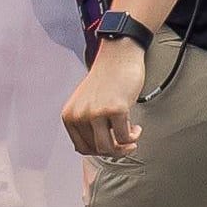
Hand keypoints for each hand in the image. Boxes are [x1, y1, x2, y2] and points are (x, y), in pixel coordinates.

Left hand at [61, 42, 145, 156]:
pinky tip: (136, 128)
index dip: (99, 151)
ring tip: (131, 137)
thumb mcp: (87, 102)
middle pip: (96, 150)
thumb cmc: (107, 77)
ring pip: (109, 148)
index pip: (81, 147)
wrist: (119, 55)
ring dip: (123, 148)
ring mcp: (96, 113)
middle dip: (114, 151)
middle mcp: (79, 115)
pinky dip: (133, 137)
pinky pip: (124, 137)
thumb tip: (99, 147)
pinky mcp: (115, 109)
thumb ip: (87, 122)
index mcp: (70, 115)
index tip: (111, 147)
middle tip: (125, 145)